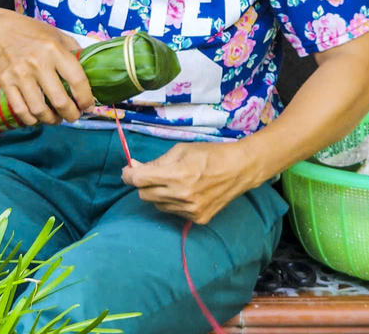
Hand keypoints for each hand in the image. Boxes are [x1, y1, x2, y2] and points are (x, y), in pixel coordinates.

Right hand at [0, 7, 93, 124]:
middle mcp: (38, 63)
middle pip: (60, 101)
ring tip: (56, 119)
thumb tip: (90, 70)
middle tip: (74, 116)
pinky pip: (20, 109)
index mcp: (54, 50)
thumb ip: (73, 51)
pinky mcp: (5, 82)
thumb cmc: (30, 32)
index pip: (77, 80)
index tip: (88, 106)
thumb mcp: (57, 34)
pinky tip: (37, 118)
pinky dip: (31, 119)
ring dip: (51, 120)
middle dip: (71, 115)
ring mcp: (20, 74)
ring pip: (39, 110)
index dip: (86, 98)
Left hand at [122, 141, 259, 224]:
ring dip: (159, 194)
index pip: (139, 180)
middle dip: (144, 184)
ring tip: (176, 183)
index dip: (129, 175)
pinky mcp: (198, 219)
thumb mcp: (181, 150)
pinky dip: (173, 203)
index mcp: (177, 175)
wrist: (239, 169)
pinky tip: (187, 193)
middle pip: (144, 195)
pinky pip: (173, 212)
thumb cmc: (210, 154)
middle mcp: (182, 195)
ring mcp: (190, 210)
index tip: (128, 172)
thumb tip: (133, 169)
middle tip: (155, 175)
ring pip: (157, 205)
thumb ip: (156, 162)